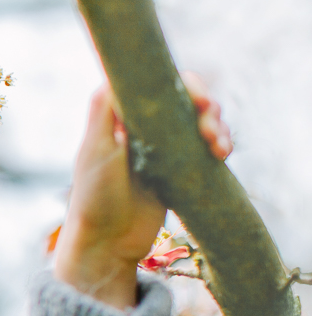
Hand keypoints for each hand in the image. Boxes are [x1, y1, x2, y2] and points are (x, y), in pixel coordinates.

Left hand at [54, 73, 231, 308]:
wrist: (105, 244)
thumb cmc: (93, 198)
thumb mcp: (95, 150)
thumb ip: (103, 111)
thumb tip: (118, 71)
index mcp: (118, 115)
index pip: (158, 84)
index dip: (185, 85)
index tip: (200, 100)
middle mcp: (140, 126)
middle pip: (184, 99)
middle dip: (206, 106)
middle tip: (211, 125)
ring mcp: (161, 148)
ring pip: (199, 122)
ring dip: (217, 126)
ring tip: (219, 147)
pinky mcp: (177, 169)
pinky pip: (204, 147)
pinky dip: (219, 144)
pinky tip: (222, 154)